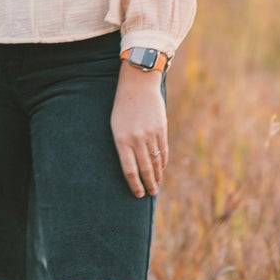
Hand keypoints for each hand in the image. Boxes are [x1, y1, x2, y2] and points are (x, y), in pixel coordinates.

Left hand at [111, 63, 167, 197]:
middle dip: (148, 184)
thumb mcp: (116, 126)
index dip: (134, 185)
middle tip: (151, 195)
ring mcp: (150, 134)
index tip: (138, 194)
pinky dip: (163, 162)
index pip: (129, 170)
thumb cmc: (122, 107)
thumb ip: (124, 145)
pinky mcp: (161, 128)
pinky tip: (162, 169)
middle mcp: (136, 139)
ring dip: (157, 175)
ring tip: (157, 184)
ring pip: (156, 161)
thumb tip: (133, 166)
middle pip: (145, 169)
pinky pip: (163, 150)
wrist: (138, 85)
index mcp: (122, 140)